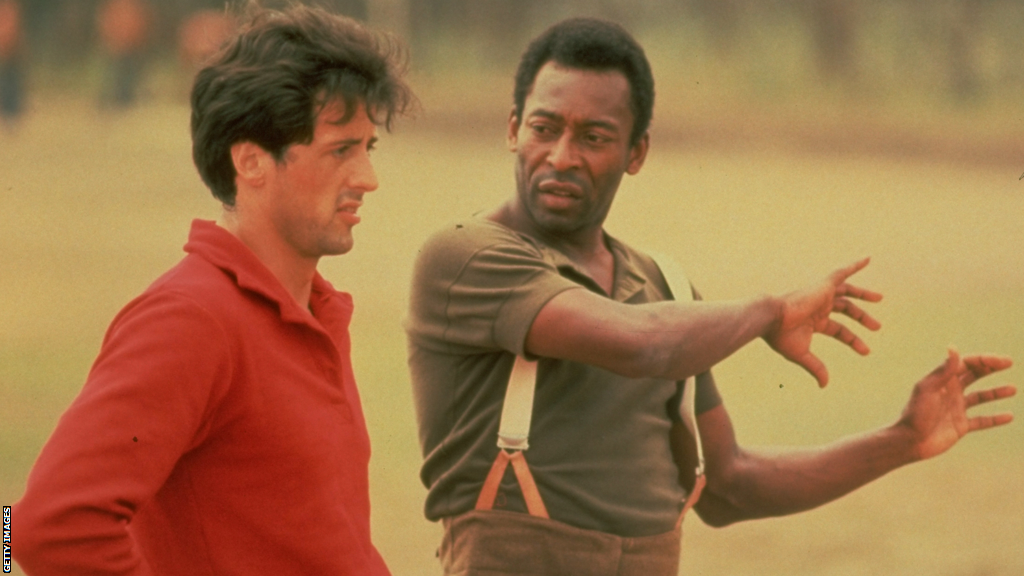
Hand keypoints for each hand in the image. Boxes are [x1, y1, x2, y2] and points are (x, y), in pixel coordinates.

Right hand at [764, 257, 882, 386]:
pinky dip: (854, 265)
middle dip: (861, 318)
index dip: (853, 340)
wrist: (770, 318)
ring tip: (880, 298)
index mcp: (814, 321)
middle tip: (877, 326)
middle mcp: (819, 306)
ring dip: (863, 295)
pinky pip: (841, 272)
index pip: (839, 330)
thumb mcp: (801, 354)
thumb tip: (824, 385)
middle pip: (845, 310)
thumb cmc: (780, 336)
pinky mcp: (823, 286)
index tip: (866, 351)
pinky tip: (868, 259)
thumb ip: (816, 367)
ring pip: (847, 293)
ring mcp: (821, 295)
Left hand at [899, 349, 1015, 460]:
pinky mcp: (961, 426)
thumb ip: (943, 370)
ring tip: (1013, 389)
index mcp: (942, 380)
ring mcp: (956, 408)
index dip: (984, 360)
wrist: (910, 441)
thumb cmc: (916, 413)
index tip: (1001, 362)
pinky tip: (1009, 416)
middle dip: (990, 368)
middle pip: (974, 375)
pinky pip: (982, 420)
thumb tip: (953, 347)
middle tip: (1009, 362)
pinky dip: (995, 418)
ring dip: (996, 392)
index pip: (966, 364)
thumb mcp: (928, 389)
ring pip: (980, 397)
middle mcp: (951, 392)